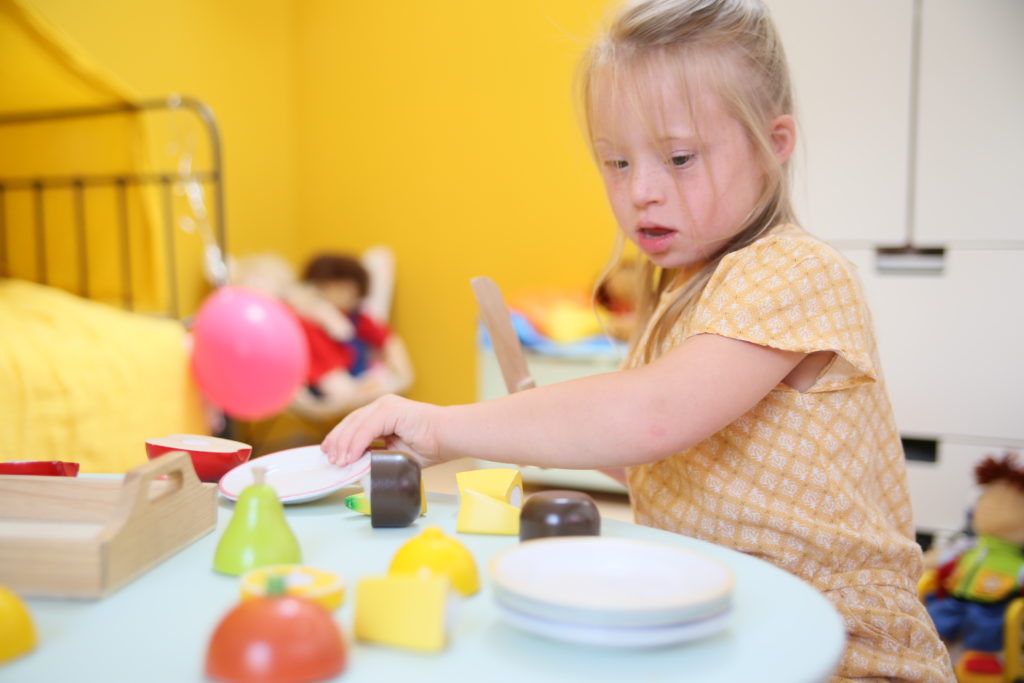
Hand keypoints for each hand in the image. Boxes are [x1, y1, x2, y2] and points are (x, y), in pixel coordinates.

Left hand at [321, 394, 441, 467]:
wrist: (450, 437)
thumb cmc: (432, 446)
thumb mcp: (396, 454)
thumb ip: (378, 456)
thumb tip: (359, 467)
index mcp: (385, 413)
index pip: (355, 424)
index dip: (340, 437)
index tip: (329, 452)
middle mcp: (383, 405)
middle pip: (351, 421)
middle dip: (337, 440)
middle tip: (329, 458)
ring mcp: (386, 405)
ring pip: (356, 424)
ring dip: (344, 445)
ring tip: (339, 461)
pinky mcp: (391, 409)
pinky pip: (367, 428)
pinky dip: (356, 443)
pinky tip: (350, 456)